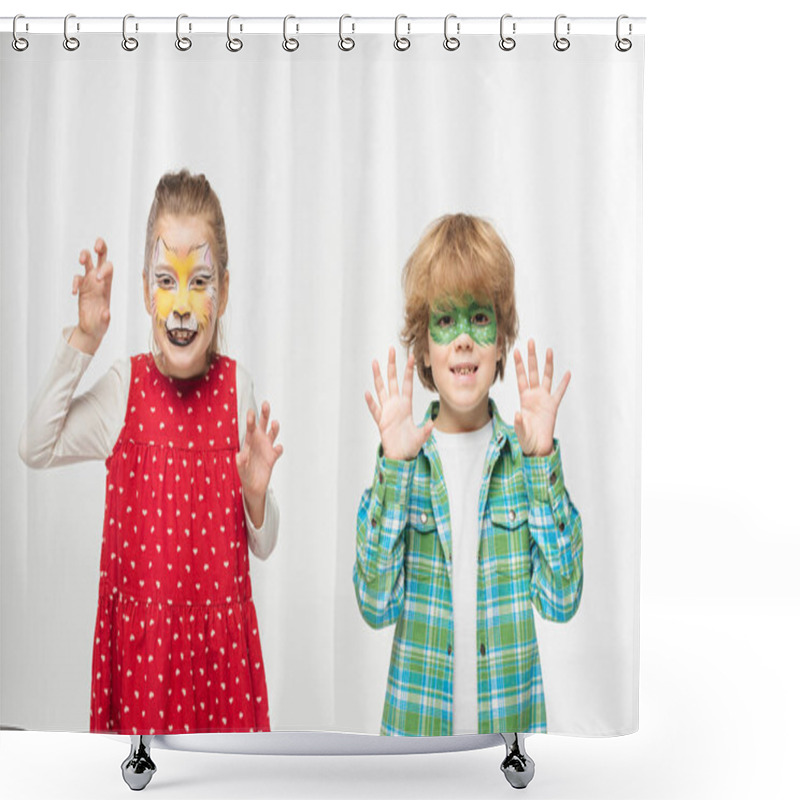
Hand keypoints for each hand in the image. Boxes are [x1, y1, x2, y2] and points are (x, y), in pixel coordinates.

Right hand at [69, 238, 112, 354]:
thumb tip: (106, 312)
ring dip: (84, 256)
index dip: (104, 269)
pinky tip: (74, 292)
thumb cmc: (101, 324)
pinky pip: (77, 278)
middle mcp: (99, 280)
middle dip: (101, 248)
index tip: (97, 279)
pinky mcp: (81, 287)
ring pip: (87, 262)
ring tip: (81, 260)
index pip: (109, 268)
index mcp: (108, 285)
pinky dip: (74, 282)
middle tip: (96, 246)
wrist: (92, 328)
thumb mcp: (104, 323)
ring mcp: (89, 282)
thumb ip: (105, 318)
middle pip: (101, 258)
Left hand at [235, 402, 282, 527]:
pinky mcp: (273, 456)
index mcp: (249, 442)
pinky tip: (277, 448)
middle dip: (264, 414)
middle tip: (265, 404)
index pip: (250, 428)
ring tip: (274, 423)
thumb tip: (239, 456)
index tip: (251, 412)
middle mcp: (259, 442)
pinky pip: (278, 449)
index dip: (251, 420)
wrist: (253, 486)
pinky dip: (278, 448)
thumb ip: (241, 462)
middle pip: (262, 425)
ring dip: (274, 428)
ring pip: (272, 434)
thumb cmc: (245, 475)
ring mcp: (266, 448)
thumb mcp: (241, 469)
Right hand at [365, 347, 433, 460]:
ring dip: (378, 376)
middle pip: (393, 380)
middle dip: (392, 365)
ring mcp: (387, 411)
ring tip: (375, 362)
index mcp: (406, 405)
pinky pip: (375, 409)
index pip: (407, 383)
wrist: (401, 456)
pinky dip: (371, 402)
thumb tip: (432, 424)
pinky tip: (367, 393)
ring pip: (381, 389)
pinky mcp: (381, 421)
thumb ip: (426, 430)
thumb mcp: (421, 436)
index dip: (408, 370)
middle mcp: (396, 405)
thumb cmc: (410, 445)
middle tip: (391, 349)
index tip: (411, 356)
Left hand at [513, 339, 570, 456]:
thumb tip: (518, 414)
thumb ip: (519, 423)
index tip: (515, 351)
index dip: (518, 364)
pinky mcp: (553, 406)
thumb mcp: (520, 431)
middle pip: (533, 371)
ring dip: (547, 364)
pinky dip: (563, 383)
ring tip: (549, 350)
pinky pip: (559, 392)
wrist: (537, 447)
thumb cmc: (526, 438)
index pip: (520, 377)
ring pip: (546, 377)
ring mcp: (544, 399)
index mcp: (524, 398)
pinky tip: (567, 373)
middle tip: (530, 341)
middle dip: (531, 357)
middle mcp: (534, 395)